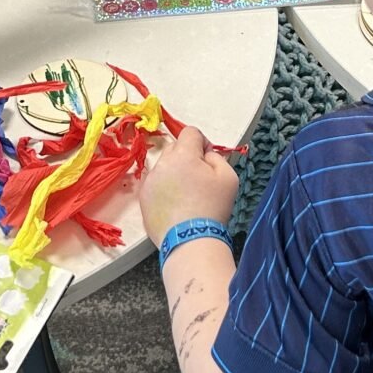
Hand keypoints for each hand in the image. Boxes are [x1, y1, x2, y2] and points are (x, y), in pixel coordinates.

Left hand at [138, 125, 238, 242]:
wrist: (191, 240)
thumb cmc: (212, 208)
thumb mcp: (228, 177)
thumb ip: (216, 156)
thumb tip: (205, 153)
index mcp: (182, 155)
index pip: (190, 132)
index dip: (201, 143)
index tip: (207, 160)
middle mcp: (162, 164)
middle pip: (175, 148)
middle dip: (187, 158)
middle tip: (198, 181)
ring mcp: (149, 182)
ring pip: (164, 168)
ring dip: (174, 174)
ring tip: (186, 198)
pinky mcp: (143, 199)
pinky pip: (155, 186)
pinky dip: (164, 191)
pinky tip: (176, 207)